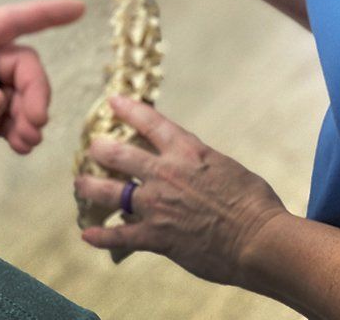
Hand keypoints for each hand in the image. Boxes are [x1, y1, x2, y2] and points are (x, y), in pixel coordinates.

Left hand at [0, 0, 83, 164]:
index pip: (12, 20)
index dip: (47, 14)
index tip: (78, 9)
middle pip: (23, 67)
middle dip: (35, 94)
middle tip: (33, 125)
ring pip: (19, 95)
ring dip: (29, 116)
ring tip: (26, 143)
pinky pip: (7, 117)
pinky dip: (18, 131)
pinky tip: (19, 146)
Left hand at [73, 96, 288, 286]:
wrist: (258, 239)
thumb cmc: (253, 202)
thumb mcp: (225, 167)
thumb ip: (200, 163)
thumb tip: (190, 166)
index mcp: (187, 151)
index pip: (151, 122)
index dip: (128, 109)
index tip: (113, 101)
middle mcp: (166, 173)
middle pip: (119, 155)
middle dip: (100, 150)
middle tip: (92, 148)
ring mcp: (157, 205)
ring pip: (110, 193)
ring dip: (90, 189)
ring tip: (80, 185)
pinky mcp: (156, 237)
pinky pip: (119, 236)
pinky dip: (101, 237)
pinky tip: (87, 235)